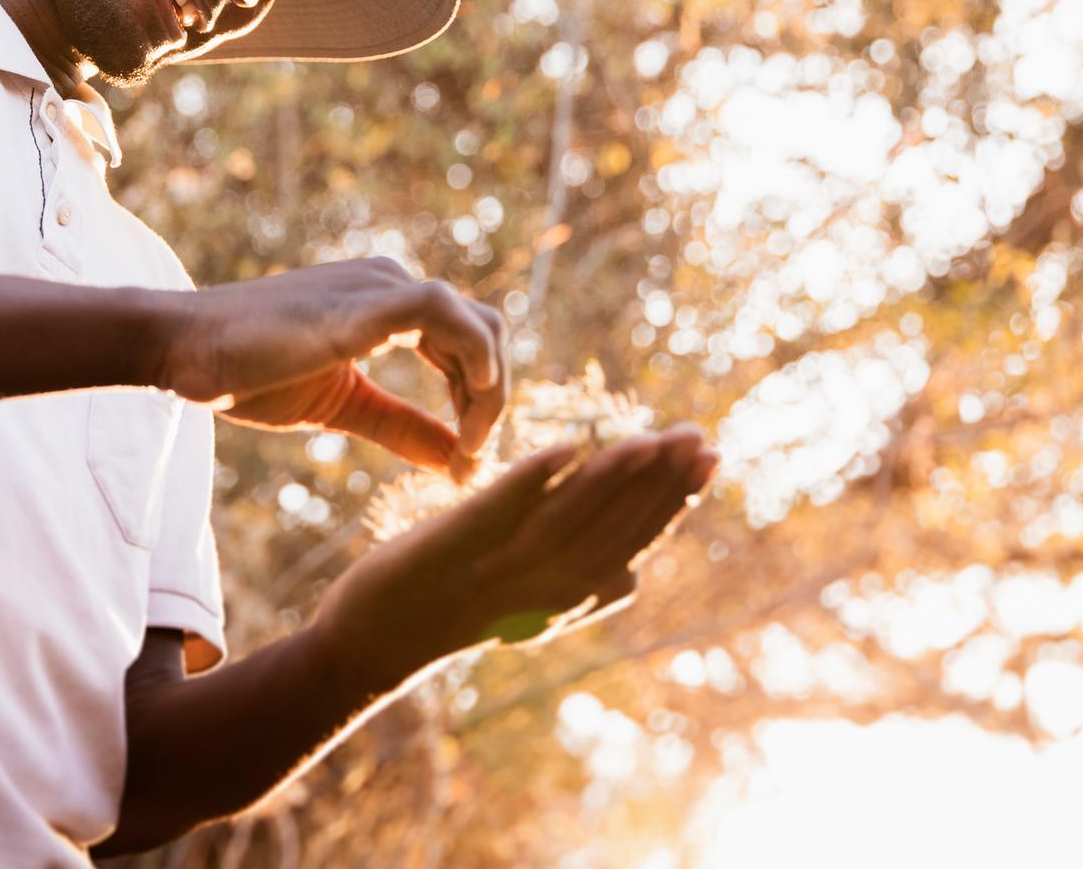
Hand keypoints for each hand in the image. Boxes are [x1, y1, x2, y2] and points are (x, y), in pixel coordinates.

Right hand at [154, 259, 507, 478]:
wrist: (185, 347)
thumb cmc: (249, 371)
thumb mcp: (343, 406)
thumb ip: (402, 426)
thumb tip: (457, 461)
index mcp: (385, 303)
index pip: (467, 339)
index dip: (479, 398)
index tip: (466, 457)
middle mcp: (391, 284)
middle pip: (485, 332)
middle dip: (491, 399)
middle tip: (472, 459)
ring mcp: (380, 287)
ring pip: (480, 326)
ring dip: (489, 392)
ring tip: (469, 449)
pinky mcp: (368, 304)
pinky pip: (449, 318)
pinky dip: (474, 364)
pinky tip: (464, 416)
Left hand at [311, 425, 717, 694]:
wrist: (372, 644)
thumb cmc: (454, 614)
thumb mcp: (527, 607)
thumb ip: (577, 587)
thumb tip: (637, 574)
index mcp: (564, 597)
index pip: (633, 542)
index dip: (673, 501)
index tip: (709, 457)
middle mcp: (541, 590)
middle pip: (613, 531)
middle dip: (660, 483)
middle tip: (699, 438)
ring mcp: (497, 571)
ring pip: (569, 521)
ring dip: (614, 479)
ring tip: (653, 440)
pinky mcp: (451, 550)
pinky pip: (500, 513)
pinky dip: (536, 480)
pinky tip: (568, 447)